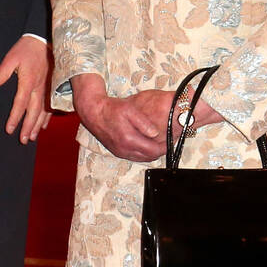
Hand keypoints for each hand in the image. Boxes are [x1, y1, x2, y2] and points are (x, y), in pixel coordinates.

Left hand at [0, 37, 52, 142]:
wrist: (44, 40)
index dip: (15, 117)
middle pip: (33, 112)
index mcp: (28, 81)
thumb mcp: (11, 58)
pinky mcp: (51, 87)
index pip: (20, 104)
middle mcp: (39, 88)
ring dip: (36, 125)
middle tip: (23, 140)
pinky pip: (50, 106)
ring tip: (32, 137)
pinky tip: (43, 126)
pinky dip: (46, 118)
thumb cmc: (26, 49)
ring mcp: (47, 89)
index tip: (10, 129)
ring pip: (43, 112)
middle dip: (28, 127)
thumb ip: (1, 73)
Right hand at [74, 83, 222, 160]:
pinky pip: (135, 156)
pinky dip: (144, 152)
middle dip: (161, 150)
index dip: (166, 146)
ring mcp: (120, 152)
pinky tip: (148, 143)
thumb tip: (156, 133)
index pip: (154, 150)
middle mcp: (124, 149)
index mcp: (129, 140)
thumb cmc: (112, 108)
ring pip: (142, 158)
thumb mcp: (130, 110)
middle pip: (150, 157)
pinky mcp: (117, 151)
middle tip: (169, 140)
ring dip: (152, 152)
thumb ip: (144, 123)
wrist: (94, 112)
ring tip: (161, 141)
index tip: (173, 139)